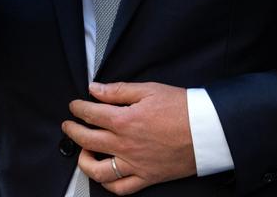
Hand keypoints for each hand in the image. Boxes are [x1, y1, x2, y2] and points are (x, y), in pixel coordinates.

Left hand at [63, 82, 195, 193]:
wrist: (207, 131)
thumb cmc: (182, 108)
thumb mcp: (149, 90)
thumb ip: (118, 90)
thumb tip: (95, 88)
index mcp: (125, 120)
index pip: (91, 114)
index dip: (78, 108)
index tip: (74, 106)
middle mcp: (126, 145)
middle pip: (87, 141)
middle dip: (72, 131)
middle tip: (68, 125)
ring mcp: (135, 164)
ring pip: (99, 170)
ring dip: (84, 161)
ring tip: (82, 152)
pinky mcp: (147, 177)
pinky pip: (121, 188)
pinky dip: (108, 184)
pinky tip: (103, 174)